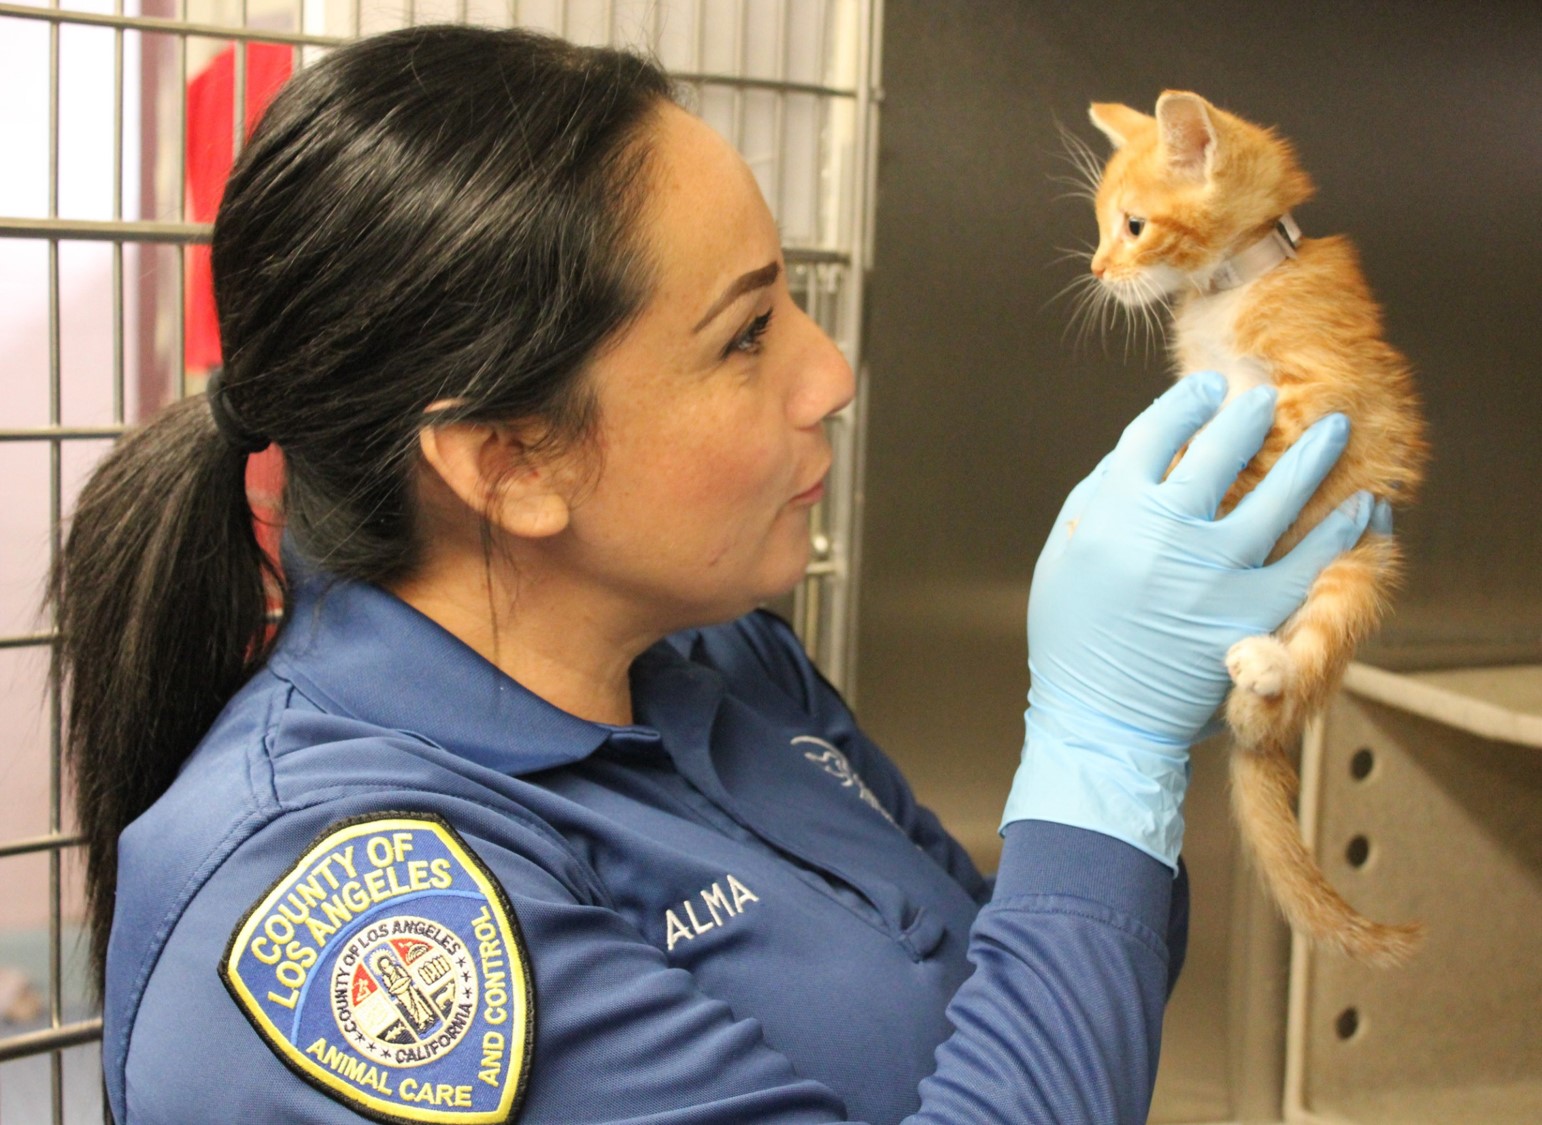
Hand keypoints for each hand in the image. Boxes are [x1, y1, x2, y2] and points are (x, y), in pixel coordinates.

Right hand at [1001, 371, 1379, 865]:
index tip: (1206, 391)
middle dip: (1247, 414)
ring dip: (1310, 455)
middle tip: (1266, 399)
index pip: (1156, 434)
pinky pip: (1310, 561)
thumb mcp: (1060, 558)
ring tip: (1332, 429)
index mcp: (1113, 512)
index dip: (1185, 403)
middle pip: (1220, 449)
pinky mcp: (1254, 612)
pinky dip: (1339, 530)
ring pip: (1278, 494)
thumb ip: (1095, 499)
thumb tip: (1140, 451)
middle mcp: (1166, 531)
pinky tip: (1359, 507)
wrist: (1102, 721)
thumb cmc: (1073, 640)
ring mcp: (1216, 570)